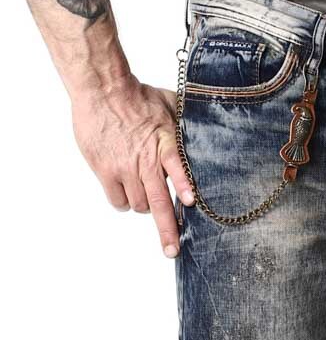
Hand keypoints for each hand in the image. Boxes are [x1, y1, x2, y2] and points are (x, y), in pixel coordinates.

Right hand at [71, 77, 194, 256]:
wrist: (101, 88)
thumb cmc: (137, 97)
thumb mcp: (170, 106)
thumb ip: (186, 125)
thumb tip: (210, 127)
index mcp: (164, 144)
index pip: (176, 166)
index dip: (183, 184)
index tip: (191, 202)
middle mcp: (145, 160)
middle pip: (158, 202)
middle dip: (167, 230)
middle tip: (172, 250)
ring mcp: (124, 168)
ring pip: (139, 205)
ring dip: (144, 204)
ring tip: (144, 189)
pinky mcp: (105, 170)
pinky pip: (118, 200)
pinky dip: (123, 200)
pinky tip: (126, 188)